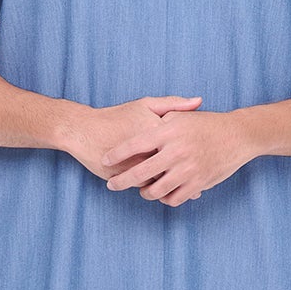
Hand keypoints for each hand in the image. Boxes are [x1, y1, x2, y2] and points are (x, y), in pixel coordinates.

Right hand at [65, 95, 203, 188]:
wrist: (84, 131)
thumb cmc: (117, 116)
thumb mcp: (145, 104)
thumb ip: (174, 104)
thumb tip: (199, 101)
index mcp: (157, 129)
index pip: (185, 141)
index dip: (197, 147)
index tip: (206, 151)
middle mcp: (149, 147)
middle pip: (178, 163)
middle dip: (190, 170)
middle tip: (202, 172)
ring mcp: (137, 163)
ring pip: (164, 178)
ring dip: (176, 183)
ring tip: (187, 185)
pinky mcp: (126, 176)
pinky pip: (147, 186)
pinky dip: (157, 187)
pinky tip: (166, 188)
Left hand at [103, 105, 252, 206]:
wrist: (238, 135)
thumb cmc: (207, 124)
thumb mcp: (182, 116)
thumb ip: (160, 121)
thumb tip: (139, 129)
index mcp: (169, 132)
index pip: (134, 144)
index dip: (117, 154)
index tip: (104, 161)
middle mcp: (176, 151)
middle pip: (140, 172)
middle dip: (121, 181)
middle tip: (112, 185)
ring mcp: (187, 169)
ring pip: (156, 190)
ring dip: (145, 193)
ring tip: (141, 191)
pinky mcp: (198, 183)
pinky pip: (174, 199)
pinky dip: (165, 199)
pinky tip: (162, 195)